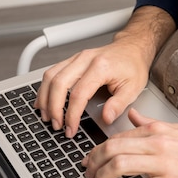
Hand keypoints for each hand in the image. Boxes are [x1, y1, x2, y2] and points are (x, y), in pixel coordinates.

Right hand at [33, 6, 175, 137]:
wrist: (132, 48)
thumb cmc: (133, 66)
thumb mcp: (133, 88)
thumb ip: (118, 105)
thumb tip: (106, 119)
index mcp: (101, 67)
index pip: (79, 94)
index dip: (72, 115)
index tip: (71, 128)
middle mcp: (85, 59)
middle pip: (59, 83)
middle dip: (54, 108)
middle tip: (56, 125)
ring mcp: (77, 58)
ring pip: (50, 76)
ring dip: (45, 98)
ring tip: (47, 116)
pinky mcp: (72, 60)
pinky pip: (52, 72)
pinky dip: (45, 88)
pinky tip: (44, 101)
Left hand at [82, 109, 177, 177]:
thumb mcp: (177, 128)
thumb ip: (151, 124)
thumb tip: (133, 116)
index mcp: (157, 131)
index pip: (119, 137)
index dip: (98, 148)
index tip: (90, 158)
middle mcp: (157, 144)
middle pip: (113, 149)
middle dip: (94, 162)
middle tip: (87, 172)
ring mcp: (163, 164)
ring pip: (120, 166)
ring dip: (102, 177)